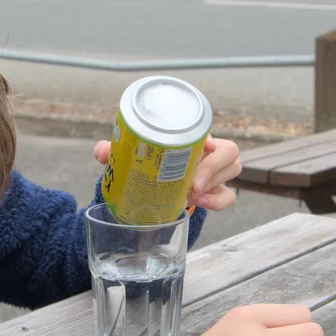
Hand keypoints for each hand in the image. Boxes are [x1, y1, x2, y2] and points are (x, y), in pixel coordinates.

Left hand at [93, 136, 241, 211]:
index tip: (205, 146)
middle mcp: (208, 151)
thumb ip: (114, 153)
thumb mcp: (128, 158)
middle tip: (193, 184)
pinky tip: (198, 205)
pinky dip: (217, 201)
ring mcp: (216, 172)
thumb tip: (102, 152)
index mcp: (189, 137)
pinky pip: (228, 196)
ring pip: (233, 170)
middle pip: (229, 150)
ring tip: (191, 195)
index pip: (207, 131)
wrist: (151, 188)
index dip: (208, 137)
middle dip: (213, 167)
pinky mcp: (217, 191)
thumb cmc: (144, 165)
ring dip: (214, 183)